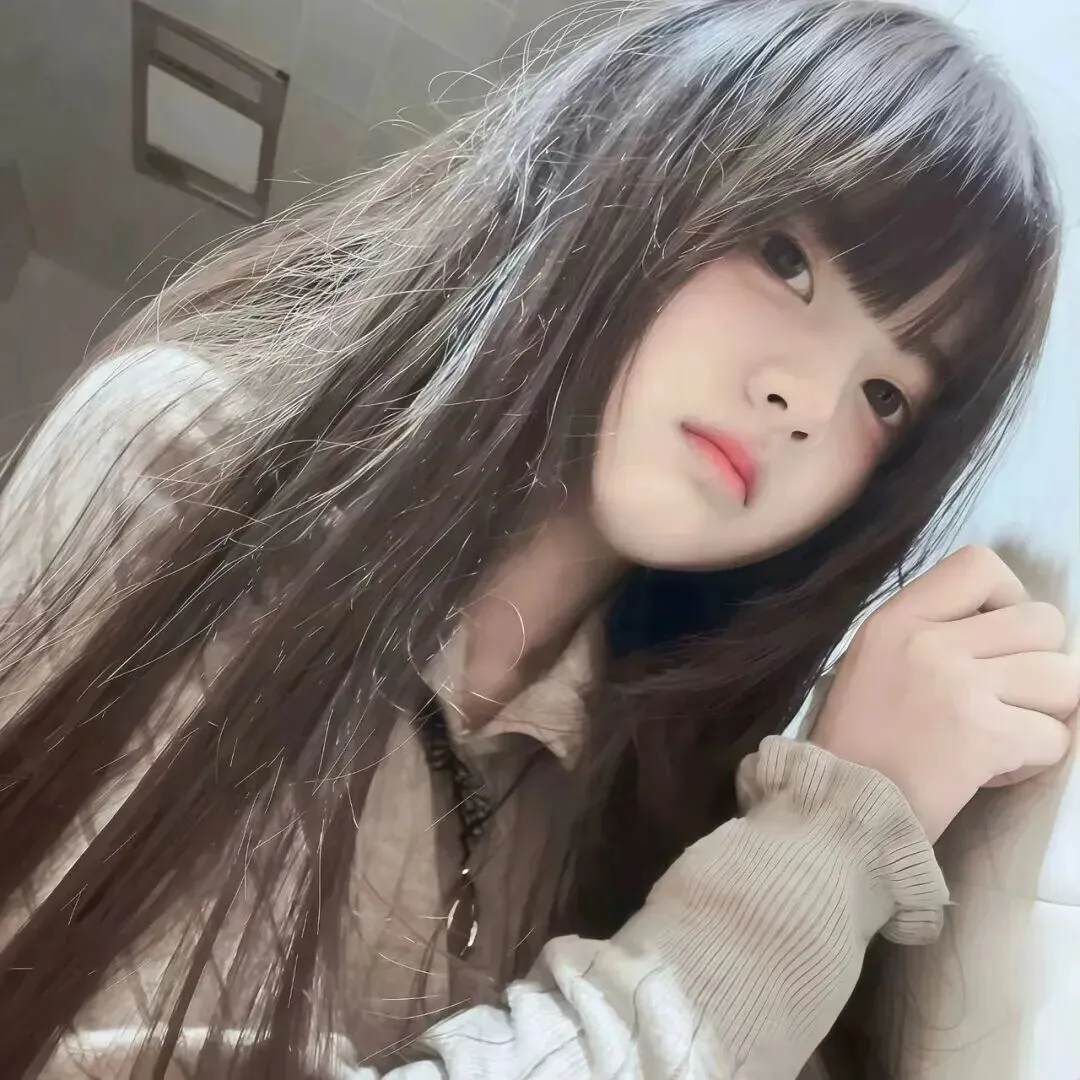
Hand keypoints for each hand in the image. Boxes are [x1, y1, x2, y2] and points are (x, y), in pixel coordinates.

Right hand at [813, 545, 1076, 840]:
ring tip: (1004, 735)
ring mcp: (957, 686)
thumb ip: (932, 632)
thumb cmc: (856, 740)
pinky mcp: (982, 736)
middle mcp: (928, 641)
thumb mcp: (875, 660)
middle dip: (1039, 665)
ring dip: (1045, 715)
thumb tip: (1007, 626)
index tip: (993, 640)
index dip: (1009, 597)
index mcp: (897, 617)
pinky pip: (1055, 738)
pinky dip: (1033, 760)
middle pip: (1043, 623)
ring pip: (1065, 679)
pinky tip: (991, 770)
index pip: (981, 564)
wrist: (836, 809)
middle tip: (1005, 698)